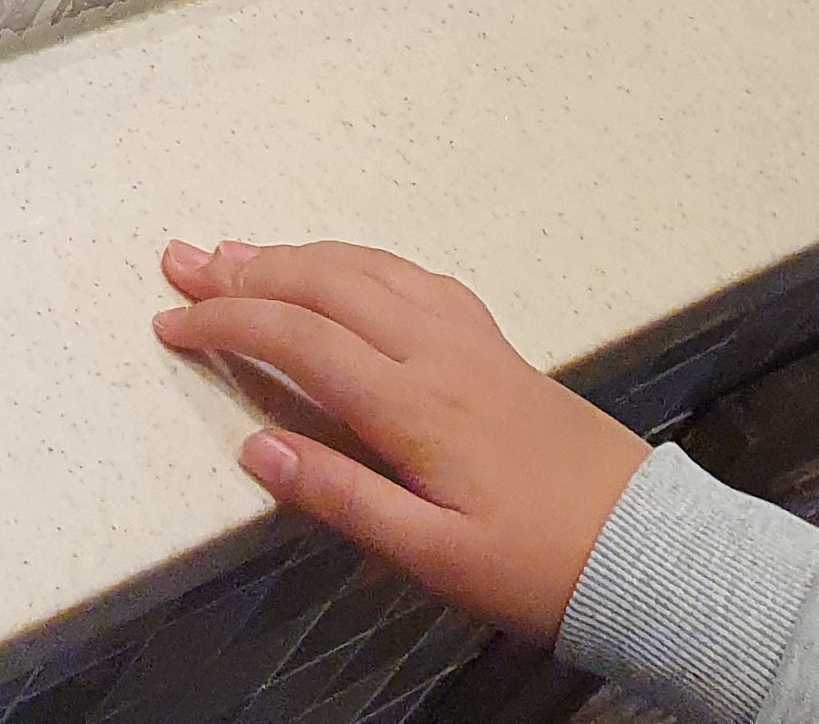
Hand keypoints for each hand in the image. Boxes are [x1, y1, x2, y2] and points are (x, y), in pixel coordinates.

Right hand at [154, 238, 646, 643]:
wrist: (647, 550)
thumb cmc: (538, 565)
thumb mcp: (435, 558)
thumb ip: (344, 500)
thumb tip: (256, 453)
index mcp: (415, 405)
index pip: (299, 340)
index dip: (227, 323)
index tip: (170, 324)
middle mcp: (438, 352)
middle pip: (325, 285)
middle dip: (245, 269)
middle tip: (181, 261)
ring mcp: (470, 340)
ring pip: (368, 270)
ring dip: (296, 255)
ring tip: (238, 252)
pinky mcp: (495, 345)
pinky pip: (413, 277)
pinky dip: (358, 260)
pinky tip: (342, 268)